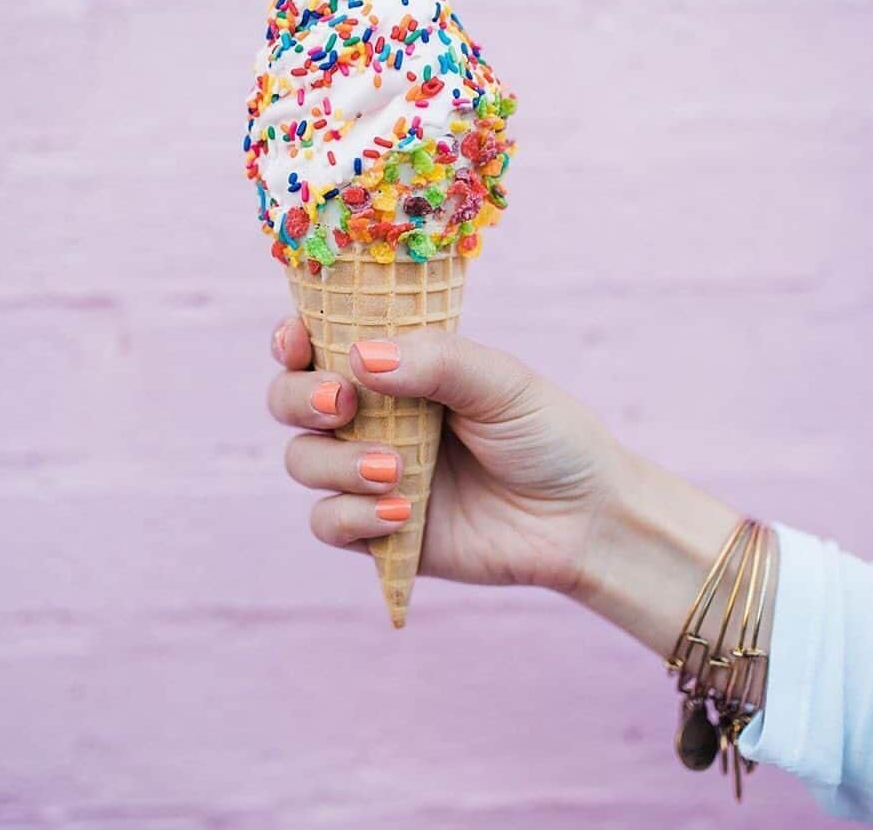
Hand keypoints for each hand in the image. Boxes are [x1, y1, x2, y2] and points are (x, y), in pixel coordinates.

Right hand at [267, 318, 635, 595]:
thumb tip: (360, 357)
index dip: (291, 339)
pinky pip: (327, 523)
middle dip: (300, 398)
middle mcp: (371, 418)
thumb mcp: (501, 381)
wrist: (583, 517)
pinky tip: (400, 512)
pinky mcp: (377, 532)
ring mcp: (369, 475)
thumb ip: (437, 361)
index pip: (319, 345)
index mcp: (395, 369)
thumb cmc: (545, 434)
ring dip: (335, 463)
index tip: (295, 340)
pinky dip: (352, 516)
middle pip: (289, 400)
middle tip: (342, 404)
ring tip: (394, 470)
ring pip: (303, 461)